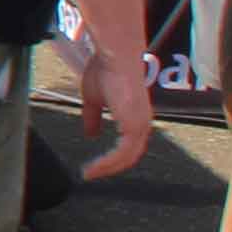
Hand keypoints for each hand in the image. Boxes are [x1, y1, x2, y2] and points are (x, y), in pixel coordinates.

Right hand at [76, 38, 155, 177]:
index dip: (112, 158)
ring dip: (108, 168)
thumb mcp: (93, 98)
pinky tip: (95, 165)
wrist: (114, 58)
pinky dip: (109, 162)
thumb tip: (90, 134)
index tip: (94, 164)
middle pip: (129, 156)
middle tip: (92, 174)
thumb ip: (93, 118)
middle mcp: (142, 123)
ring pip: (127, 158)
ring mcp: (140, 125)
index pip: (128, 146)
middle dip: (110, 167)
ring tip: (90, 173)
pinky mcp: (134, 126)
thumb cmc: (106, 69)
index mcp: (134, 117)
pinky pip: (123, 153)